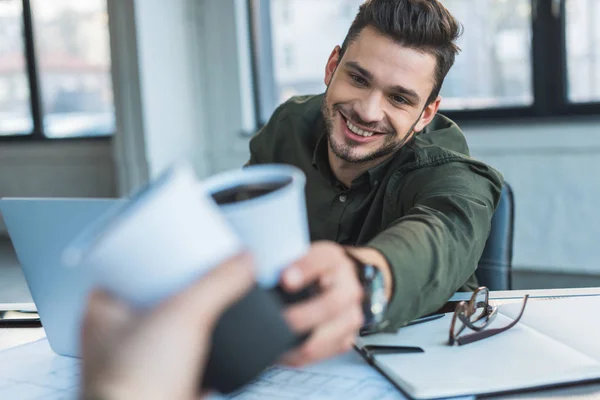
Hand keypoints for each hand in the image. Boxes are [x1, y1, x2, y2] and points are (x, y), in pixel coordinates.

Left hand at [80, 254, 253, 399]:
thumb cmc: (135, 387)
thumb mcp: (183, 316)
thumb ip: (219, 283)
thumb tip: (244, 260)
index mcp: (104, 308)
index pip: (129, 263)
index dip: (156, 250)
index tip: (180, 240)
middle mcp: (117, 331)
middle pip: (156, 290)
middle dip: (184, 280)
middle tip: (206, 264)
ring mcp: (139, 356)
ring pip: (172, 321)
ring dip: (195, 312)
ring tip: (217, 294)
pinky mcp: (163, 378)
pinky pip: (186, 349)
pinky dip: (202, 341)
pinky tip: (218, 333)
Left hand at [279, 241, 363, 365]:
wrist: (324, 284)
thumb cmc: (299, 272)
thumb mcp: (289, 259)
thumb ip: (274, 263)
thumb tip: (247, 266)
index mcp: (332, 259)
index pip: (322, 261)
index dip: (303, 269)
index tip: (284, 279)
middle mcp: (347, 285)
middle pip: (332, 303)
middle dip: (301, 315)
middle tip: (278, 319)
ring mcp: (350, 313)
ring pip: (331, 333)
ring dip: (301, 341)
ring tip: (276, 339)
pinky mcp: (345, 337)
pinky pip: (325, 352)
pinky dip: (301, 355)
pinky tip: (283, 350)